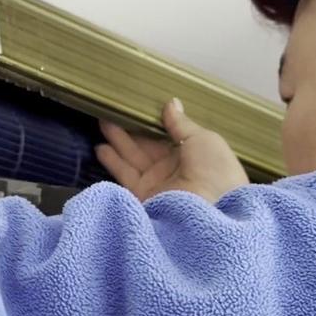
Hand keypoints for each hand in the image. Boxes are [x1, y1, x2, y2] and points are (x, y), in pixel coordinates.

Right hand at [96, 98, 248, 201]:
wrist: (213, 212)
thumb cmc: (216, 170)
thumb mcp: (203, 140)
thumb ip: (181, 123)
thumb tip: (171, 103)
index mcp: (191, 154)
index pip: (166, 135)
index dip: (151, 122)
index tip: (136, 106)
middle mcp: (172, 169)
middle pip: (146, 145)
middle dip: (130, 128)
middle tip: (112, 109)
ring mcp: (156, 183)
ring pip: (132, 157)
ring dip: (117, 140)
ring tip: (101, 121)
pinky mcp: (142, 195)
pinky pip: (125, 175)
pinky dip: (112, 162)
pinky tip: (100, 147)